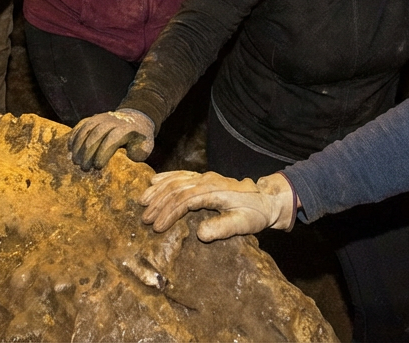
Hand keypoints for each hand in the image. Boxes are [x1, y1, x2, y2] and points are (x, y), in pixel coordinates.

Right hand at [69, 109, 154, 170]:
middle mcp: (112, 121)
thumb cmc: (140, 137)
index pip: (111, 139)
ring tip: (75, 161)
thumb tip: (129, 155)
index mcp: (125, 128)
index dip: (103, 153)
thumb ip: (139, 152)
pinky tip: (69, 148)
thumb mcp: (146, 145)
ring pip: (86, 129)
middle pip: (96, 135)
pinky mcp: (94, 118)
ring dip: (79, 145)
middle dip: (88, 152)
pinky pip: (81, 124)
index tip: (97, 167)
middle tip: (83, 168)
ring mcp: (101, 118)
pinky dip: (74, 135)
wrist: (136, 117)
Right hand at [139, 170, 296, 241]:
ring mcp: (204, 177)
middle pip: (175, 189)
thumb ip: (223, 228)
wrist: (265, 199)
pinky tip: (154, 182)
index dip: (169, 213)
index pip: (184, 200)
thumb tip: (200, 233)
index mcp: (213, 191)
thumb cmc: (254, 213)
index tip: (158, 228)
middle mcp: (206, 180)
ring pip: (175, 180)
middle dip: (158, 204)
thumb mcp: (243, 224)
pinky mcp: (204, 178)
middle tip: (145, 219)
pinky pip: (180, 175)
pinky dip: (165, 178)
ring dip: (158, 191)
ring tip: (143, 202)